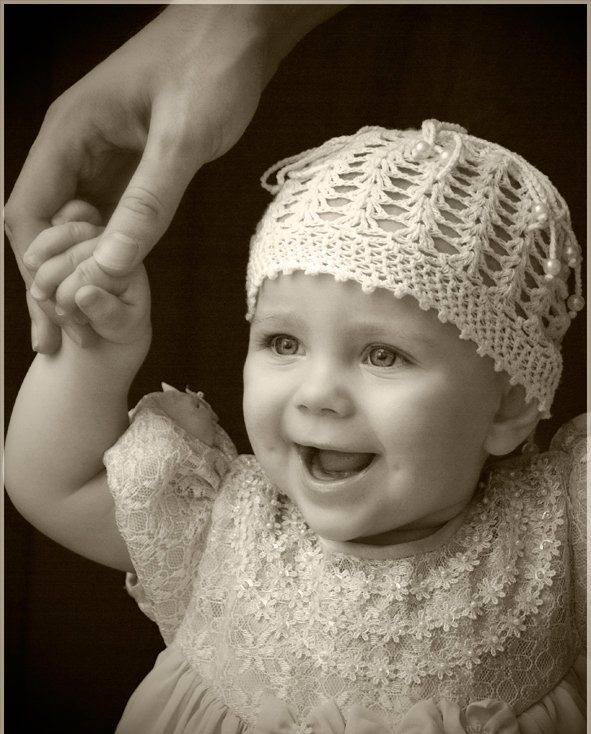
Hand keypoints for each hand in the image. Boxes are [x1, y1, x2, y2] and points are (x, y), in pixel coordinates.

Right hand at [5, 5, 342, 353]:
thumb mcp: (181, 139)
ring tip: (83, 324)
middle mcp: (75, 144)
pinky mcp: (130, 160)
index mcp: (68, 132)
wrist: (243, 29)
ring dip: (78, 271)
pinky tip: (115, 284)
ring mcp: (101, 152)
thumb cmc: (211, 66)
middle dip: (51, 281)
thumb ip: (147, 204)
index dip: (35, 272)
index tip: (52, 319)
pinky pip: (107, 214)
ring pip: (75, 223)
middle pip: (45, 225)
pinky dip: (108, 250)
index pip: (27, 213)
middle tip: (63, 336)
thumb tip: (110, 270)